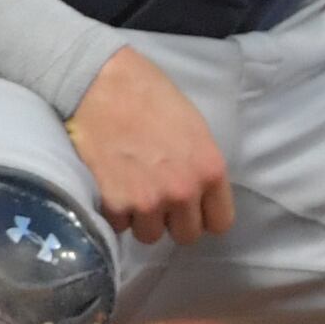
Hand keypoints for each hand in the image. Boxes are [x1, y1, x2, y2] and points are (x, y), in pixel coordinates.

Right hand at [68, 50, 228, 246]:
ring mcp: (147, 201)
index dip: (205, 218)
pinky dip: (114, 213)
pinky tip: (112, 186)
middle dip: (173, 221)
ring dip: (141, 219)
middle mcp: (183, 192)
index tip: (194, 210)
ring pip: (149, 235)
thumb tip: (202, 196)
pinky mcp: (113, 204)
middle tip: (159, 200)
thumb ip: (202, 169)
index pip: (220, 223)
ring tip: (132, 190)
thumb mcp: (196, 131)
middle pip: (185, 235)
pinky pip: (118, 227)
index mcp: (210, 171)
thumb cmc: (153, 100)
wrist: (104, 88)